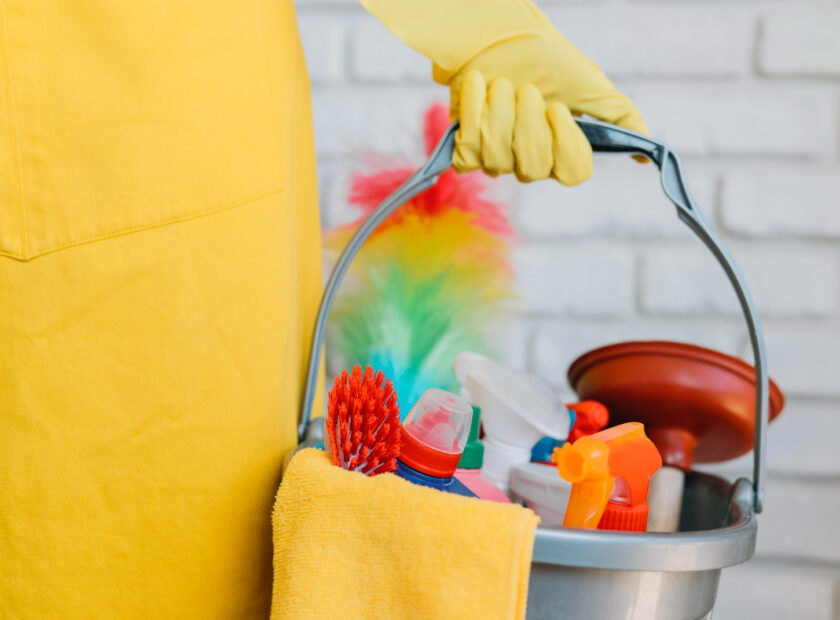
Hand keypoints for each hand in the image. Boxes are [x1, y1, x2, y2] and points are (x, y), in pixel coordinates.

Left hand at [443, 30, 647, 184]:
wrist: (499, 32)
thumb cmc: (548, 58)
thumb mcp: (592, 86)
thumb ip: (621, 119)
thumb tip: (648, 156)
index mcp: (561, 150)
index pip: (571, 173)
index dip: (563, 143)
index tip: (557, 108)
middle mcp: (530, 160)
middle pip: (532, 168)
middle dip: (528, 122)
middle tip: (526, 89)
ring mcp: (497, 156)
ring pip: (497, 160)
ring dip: (499, 112)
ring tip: (502, 83)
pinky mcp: (466, 146)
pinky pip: (468, 154)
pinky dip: (474, 114)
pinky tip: (480, 87)